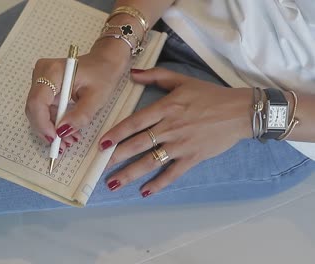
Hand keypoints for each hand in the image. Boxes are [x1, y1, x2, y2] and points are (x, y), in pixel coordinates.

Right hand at [25, 39, 130, 151]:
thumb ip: (80, 116)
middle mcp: (41, 73)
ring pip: (37, 111)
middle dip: (47, 129)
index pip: (37, 101)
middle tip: (64, 145)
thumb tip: (62, 132)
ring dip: (51, 128)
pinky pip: (43, 108)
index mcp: (53, 71)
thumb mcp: (96, 98)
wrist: (105, 61)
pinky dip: (53, 122)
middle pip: (34, 108)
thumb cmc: (103, 74)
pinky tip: (66, 131)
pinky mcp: (44, 86)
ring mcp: (41, 79)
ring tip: (69, 140)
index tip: (55, 139)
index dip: (42, 123)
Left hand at [99, 67, 252, 196]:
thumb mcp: (182, 80)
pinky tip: (144, 192)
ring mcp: (181, 145)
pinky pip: (172, 173)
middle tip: (100, 166)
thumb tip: (132, 72)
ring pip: (151, 161)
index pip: (135, 123)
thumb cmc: (210, 95)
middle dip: (117, 157)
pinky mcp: (193, 157)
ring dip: (130, 174)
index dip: (116, 133)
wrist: (239, 111)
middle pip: (138, 144)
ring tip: (113, 183)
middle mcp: (170, 128)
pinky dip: (158, 184)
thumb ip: (155, 75)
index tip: (101, 143)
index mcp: (166, 108)